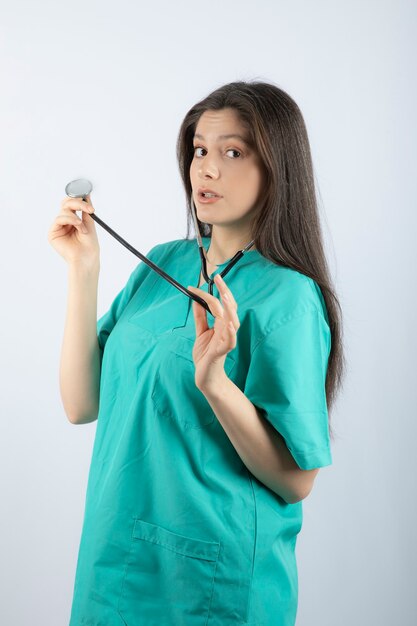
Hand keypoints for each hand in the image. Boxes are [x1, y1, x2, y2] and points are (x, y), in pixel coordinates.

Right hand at [47, 194, 99, 267]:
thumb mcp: (89, 223)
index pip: (71, 204)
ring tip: (83, 228)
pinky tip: (78, 226)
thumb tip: (86, 195)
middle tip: (88, 208)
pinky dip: (70, 220)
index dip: (78, 198)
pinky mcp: (52, 233)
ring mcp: (58, 227)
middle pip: (65, 203)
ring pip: (63, 210)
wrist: (87, 258)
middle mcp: (64, 222)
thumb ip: (86, 209)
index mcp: (72, 220)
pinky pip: (59, 219)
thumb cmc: (89, 245)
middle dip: (77, 203)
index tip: (88, 197)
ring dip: (76, 217)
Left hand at [186, 273, 239, 390]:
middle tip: (218, 278)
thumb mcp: (200, 331)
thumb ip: (200, 317)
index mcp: (221, 323)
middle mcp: (226, 329)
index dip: (209, 293)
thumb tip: (196, 300)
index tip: (195, 286)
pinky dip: (230, 331)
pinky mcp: (223, 351)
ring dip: (230, 309)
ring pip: (233, 321)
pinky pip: (230, 340)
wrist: (205, 375)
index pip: (219, 303)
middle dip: (225, 292)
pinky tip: (229, 323)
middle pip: (230, 308)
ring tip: (225, 296)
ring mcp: (226, 339)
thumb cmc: (205, 354)